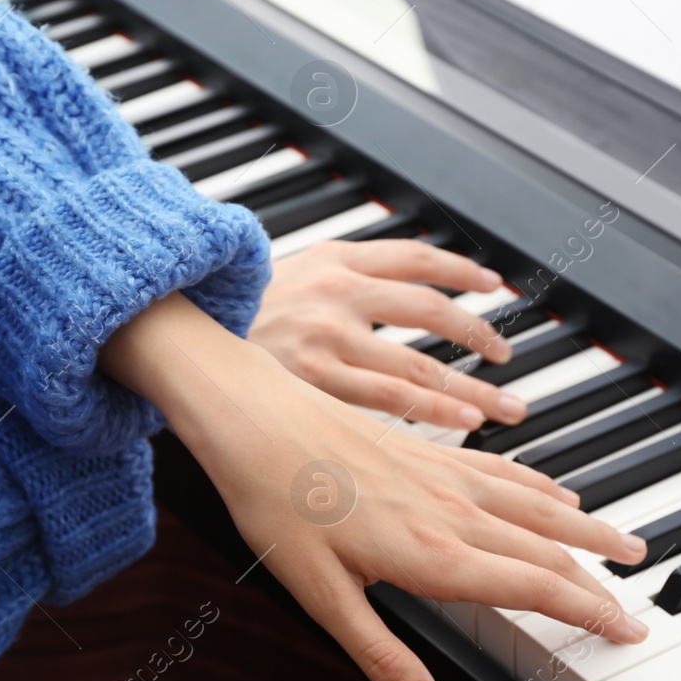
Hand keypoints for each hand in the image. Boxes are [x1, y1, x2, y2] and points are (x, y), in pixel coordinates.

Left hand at [100, 294, 647, 680]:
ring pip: (532, 503)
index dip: (587, 611)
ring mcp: (439, 474)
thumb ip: (378, 652)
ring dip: (580, 526)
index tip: (628, 630)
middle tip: (643, 594)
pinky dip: (538, 485)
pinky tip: (551, 489)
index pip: (532, 588)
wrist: (252, 418)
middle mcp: (449, 510)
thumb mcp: (319, 594)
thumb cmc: (277, 504)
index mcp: (433, 553)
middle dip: (598, 574)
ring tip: (619, 541)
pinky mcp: (421, 449)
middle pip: (544, 547)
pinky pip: (499, 470)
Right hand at [248, 239, 525, 430]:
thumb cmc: (236, 312)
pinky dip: (433, 410)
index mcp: (333, 258)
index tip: (493, 287)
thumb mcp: (291, 273)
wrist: (176, 331)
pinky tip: (462, 422)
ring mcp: (324, 339)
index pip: (416, 258)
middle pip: (429, 309)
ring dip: (470, 388)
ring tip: (504, 408)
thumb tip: (402, 286)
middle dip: (477, 334)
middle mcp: (334, 293)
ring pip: (417, 364)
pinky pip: (388, 400)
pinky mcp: (311, 381)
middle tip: (505, 355)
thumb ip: (343, 277)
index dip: (462, 271)